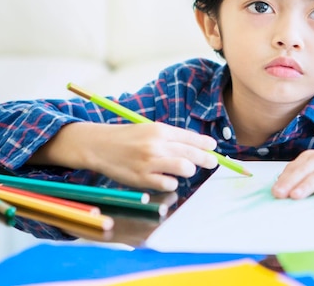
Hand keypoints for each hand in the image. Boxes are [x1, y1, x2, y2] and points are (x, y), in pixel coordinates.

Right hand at [33, 122, 217, 191]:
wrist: (99, 146)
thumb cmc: (128, 138)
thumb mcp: (149, 129)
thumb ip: (171, 137)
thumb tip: (197, 145)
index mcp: (159, 130)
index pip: (190, 137)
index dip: (205, 144)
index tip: (214, 148)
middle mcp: (156, 144)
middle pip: (192, 153)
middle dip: (206, 159)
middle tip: (213, 163)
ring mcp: (150, 162)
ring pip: (185, 168)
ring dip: (188, 170)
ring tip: (185, 170)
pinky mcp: (143, 178)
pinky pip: (169, 184)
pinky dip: (172, 183)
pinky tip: (167, 179)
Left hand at [271, 136, 313, 199]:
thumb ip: (303, 173)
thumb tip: (282, 187)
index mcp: (311, 157)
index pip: (294, 168)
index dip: (283, 179)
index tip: (273, 191)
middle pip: (304, 171)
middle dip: (290, 182)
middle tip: (278, 194)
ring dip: (308, 185)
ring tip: (296, 196)